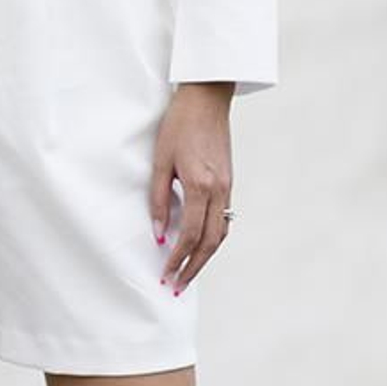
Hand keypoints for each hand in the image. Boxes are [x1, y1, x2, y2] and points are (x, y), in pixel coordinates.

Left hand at [150, 83, 234, 292]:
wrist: (207, 98)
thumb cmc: (179, 124)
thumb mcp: (160, 160)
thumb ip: (159, 198)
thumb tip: (158, 232)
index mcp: (200, 185)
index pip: (189, 235)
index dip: (177, 259)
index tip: (165, 275)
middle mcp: (219, 190)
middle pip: (209, 242)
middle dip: (193, 268)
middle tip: (177, 287)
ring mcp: (227, 187)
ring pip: (220, 234)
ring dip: (204, 257)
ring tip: (188, 273)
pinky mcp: (228, 182)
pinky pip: (224, 219)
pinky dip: (212, 239)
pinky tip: (200, 246)